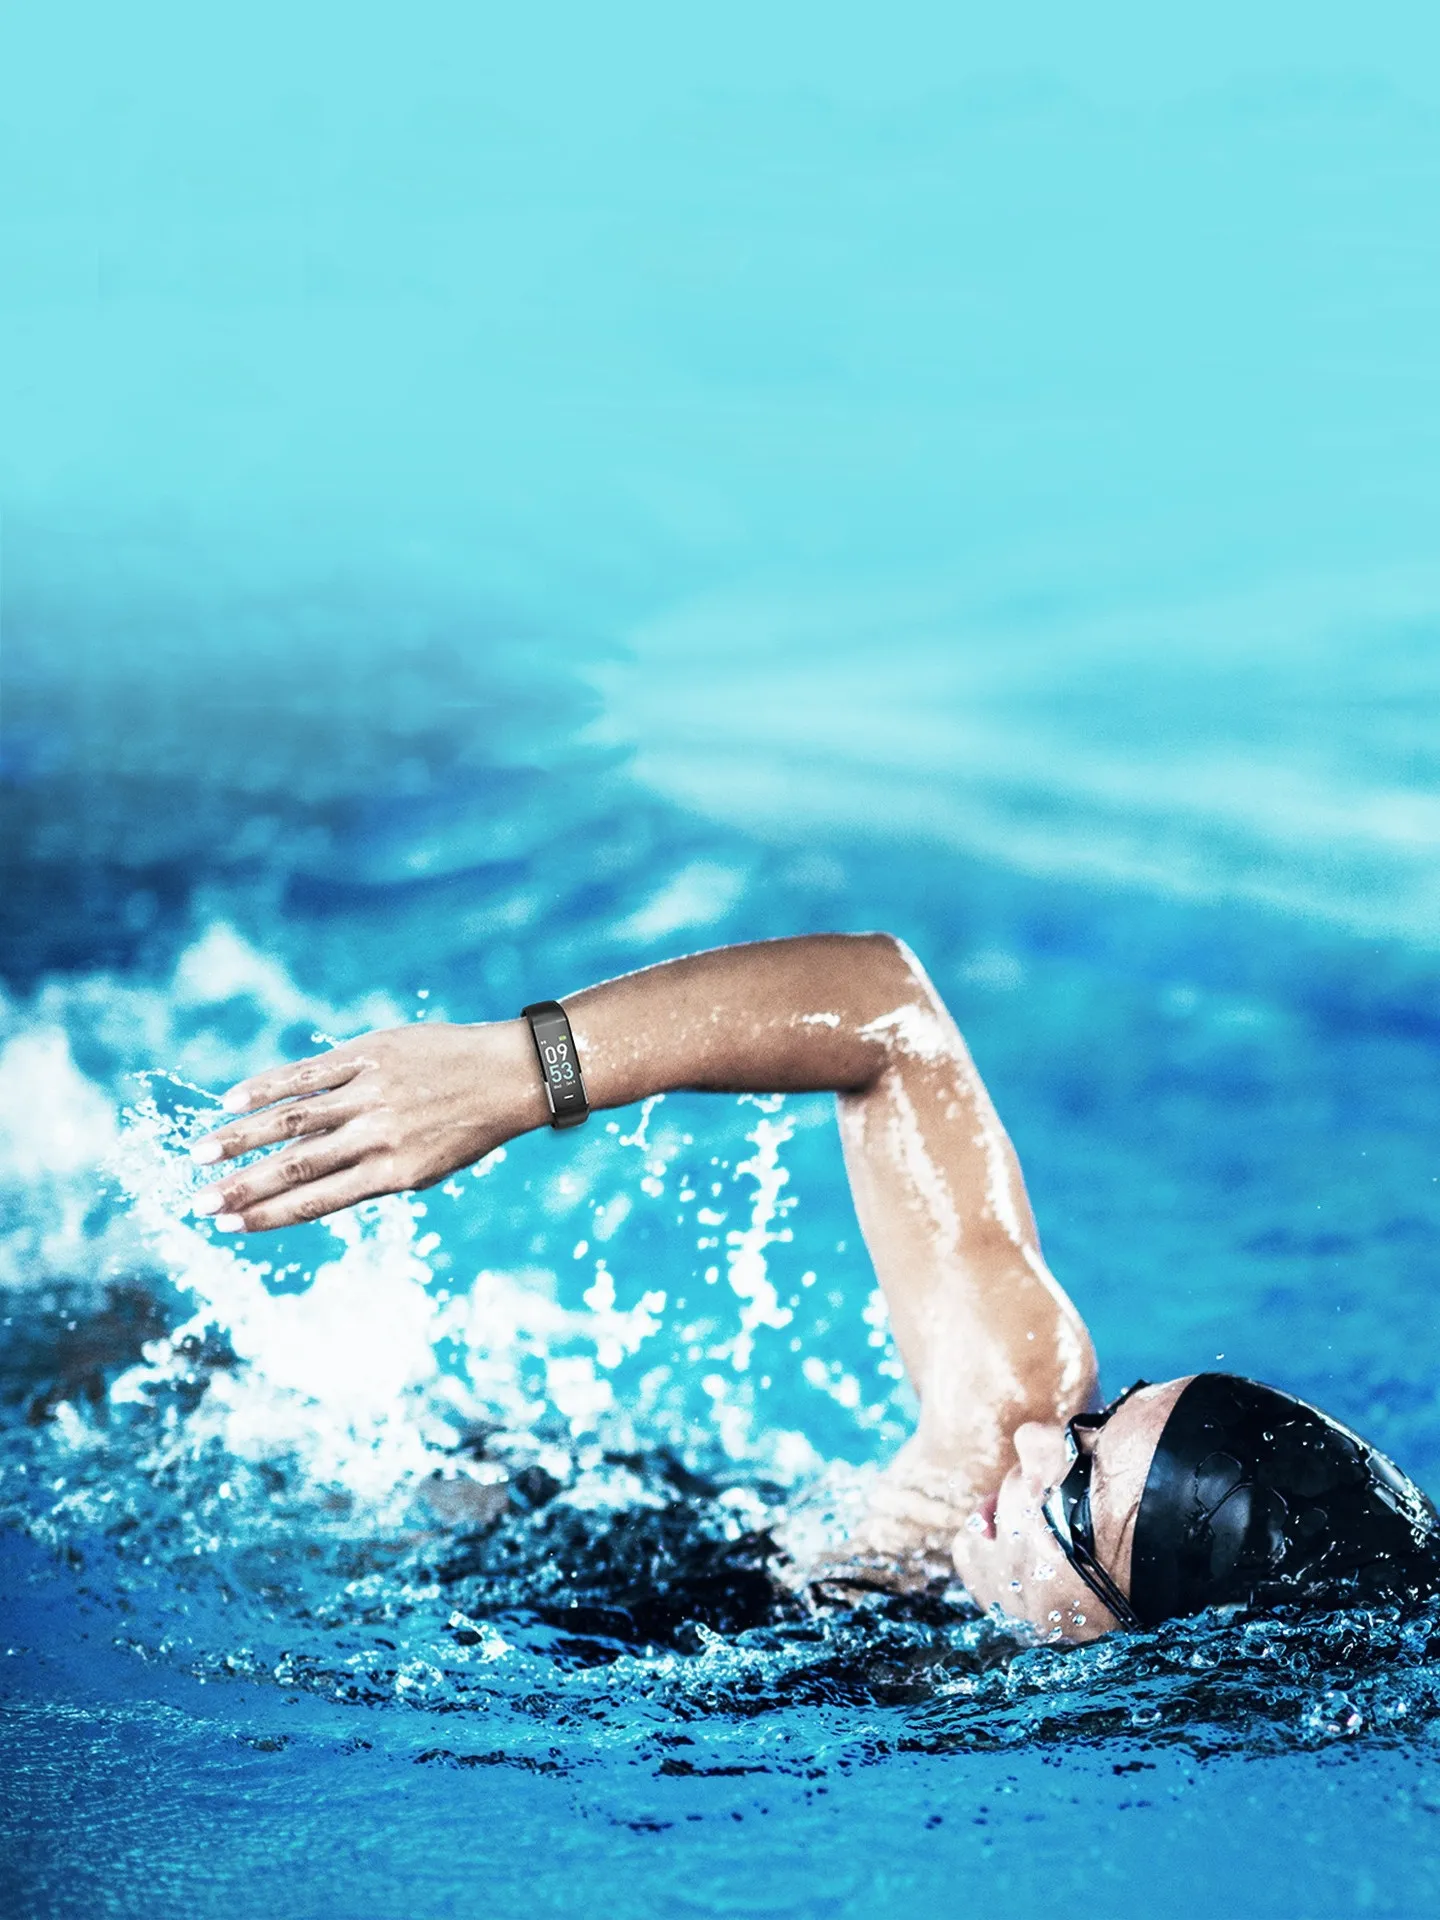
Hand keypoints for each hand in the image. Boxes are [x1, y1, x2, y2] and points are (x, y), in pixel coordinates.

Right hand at [188, 1020, 547, 1232]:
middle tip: (197, 1202)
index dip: (268, 1215)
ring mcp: (371, 1093)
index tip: (227, 1225)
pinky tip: (233, 1100)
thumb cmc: (468, 1127)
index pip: (317, 1200)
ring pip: (293, 1120)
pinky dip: (269, 1086)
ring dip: (241, 1138)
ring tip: (201, 1153)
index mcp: (393, 1173)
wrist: (512, 1074)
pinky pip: (311, 1073)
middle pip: (295, 1166)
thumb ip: (372, 1175)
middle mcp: (378, 1135)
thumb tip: (311, 1185)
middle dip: (242, 1187)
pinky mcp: (370, 1054)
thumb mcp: (428, 1167)